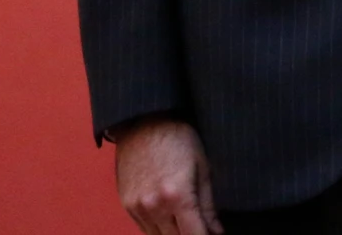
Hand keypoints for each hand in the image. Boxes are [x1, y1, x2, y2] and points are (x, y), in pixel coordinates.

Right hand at [114, 116, 222, 234]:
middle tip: (199, 226)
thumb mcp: (202, 168)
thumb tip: (216, 233)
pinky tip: (168, 216)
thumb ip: (208, 206)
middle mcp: (154, 206)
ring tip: (184, 221)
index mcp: (177, 197)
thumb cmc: (177, 138)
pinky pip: (145, 228)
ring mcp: (137, 206)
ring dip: (174, 233)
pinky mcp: (126, 203)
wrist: (143, 119)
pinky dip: (159, 228)